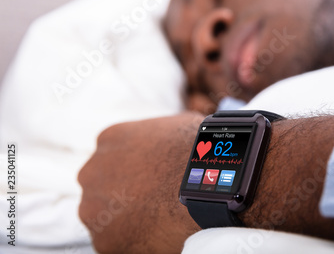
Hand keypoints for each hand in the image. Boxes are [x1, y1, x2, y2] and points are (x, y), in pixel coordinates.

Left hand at [78, 112, 203, 252]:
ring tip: (160, 217)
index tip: (151, 179)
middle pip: (104, 186)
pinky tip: (158, 233)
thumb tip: (171, 140)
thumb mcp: (176, 126)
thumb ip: (159, 135)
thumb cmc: (198, 155)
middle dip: (125, 193)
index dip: (135, 170)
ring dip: (127, 218)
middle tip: (154, 199)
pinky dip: (135, 241)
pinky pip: (117, 243)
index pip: (114, 157)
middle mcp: (93, 172)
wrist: (204, 185)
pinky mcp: (105, 239)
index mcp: (110, 139)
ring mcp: (94, 206)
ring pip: (107, 216)